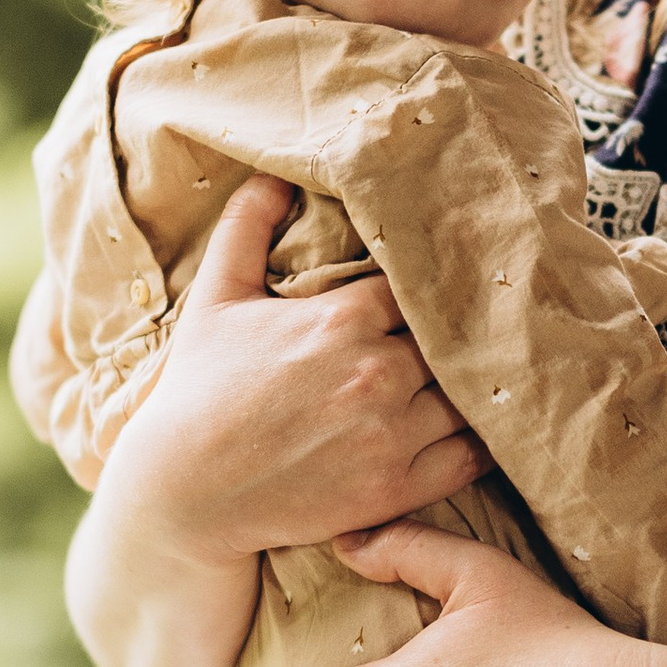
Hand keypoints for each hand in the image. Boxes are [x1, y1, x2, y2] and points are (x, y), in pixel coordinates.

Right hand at [106, 176, 488, 565]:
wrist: (183, 492)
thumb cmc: (197, 390)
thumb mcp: (215, 297)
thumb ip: (246, 227)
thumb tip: (271, 174)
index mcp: (341, 320)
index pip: (422, 284)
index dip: (432, 283)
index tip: (440, 282)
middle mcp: (377, 373)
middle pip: (455, 338)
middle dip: (460, 332)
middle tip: (477, 325)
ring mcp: (390, 435)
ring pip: (469, 396)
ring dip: (474, 384)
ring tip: (481, 373)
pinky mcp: (394, 489)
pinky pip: (469, 457)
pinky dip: (483, 441)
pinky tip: (480, 426)